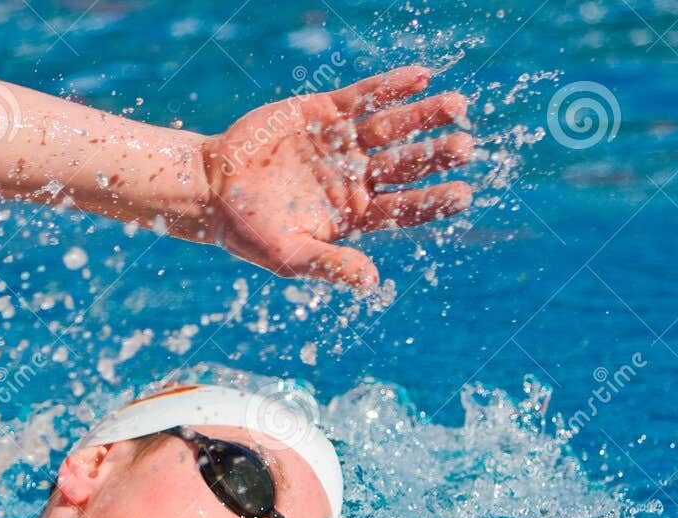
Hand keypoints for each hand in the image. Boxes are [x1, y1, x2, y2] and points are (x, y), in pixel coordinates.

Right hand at [201, 67, 472, 287]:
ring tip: (457, 104)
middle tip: (465, 145)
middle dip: (434, 154)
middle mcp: (357, 178)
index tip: (463, 194)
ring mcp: (343, 144)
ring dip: (423, 116)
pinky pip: (364, 97)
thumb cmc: (249, 232)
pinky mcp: (324, 112)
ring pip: (392, 127)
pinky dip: (390, 86)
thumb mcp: (288, 255)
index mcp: (355, 215)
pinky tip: (421, 76)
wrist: (212, 188)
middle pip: (406, 164)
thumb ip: (330, 264)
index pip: (404, 208)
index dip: (433, 201)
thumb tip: (373, 282)